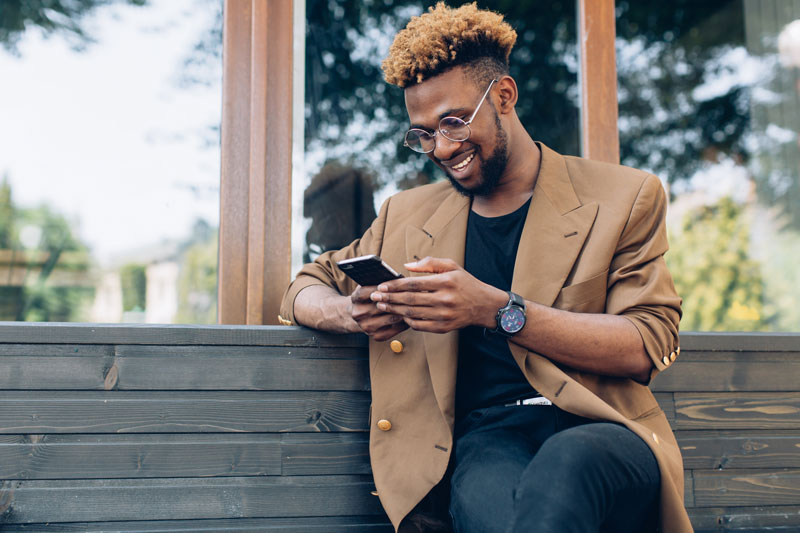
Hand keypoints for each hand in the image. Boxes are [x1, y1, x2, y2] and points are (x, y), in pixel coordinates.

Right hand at [349, 285, 408, 340]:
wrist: (358, 315)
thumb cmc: (368, 298)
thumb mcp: (368, 287)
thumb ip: (379, 283)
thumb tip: (398, 279)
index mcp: (356, 298)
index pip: (371, 291)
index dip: (386, 288)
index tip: (400, 284)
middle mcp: (359, 313)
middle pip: (383, 306)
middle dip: (398, 300)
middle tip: (413, 295)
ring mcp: (367, 326)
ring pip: (391, 318)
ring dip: (403, 312)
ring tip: (414, 306)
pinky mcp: (376, 336)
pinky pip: (394, 330)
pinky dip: (404, 323)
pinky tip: (410, 317)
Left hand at [369, 256, 506, 333]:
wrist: (484, 305)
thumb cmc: (465, 283)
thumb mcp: (452, 266)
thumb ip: (429, 263)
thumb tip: (407, 266)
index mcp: (445, 282)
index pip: (414, 284)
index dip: (395, 286)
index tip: (382, 286)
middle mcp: (444, 299)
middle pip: (410, 300)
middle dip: (389, 298)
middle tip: (375, 297)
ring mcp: (444, 315)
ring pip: (412, 313)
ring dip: (394, 310)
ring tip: (382, 306)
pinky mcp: (444, 327)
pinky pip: (420, 325)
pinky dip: (407, 321)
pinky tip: (399, 315)